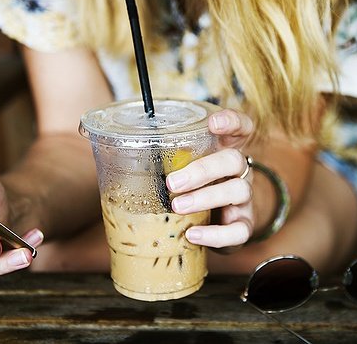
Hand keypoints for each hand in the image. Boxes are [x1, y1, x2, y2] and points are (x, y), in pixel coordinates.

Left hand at [166, 109, 254, 249]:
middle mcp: (239, 171)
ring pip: (238, 191)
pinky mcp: (244, 224)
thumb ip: (165, 157)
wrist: (220, 220)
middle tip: (172, 182)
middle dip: (203, 170)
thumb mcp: (184, 166)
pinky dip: (215, 234)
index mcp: (225, 149)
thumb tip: (111, 153)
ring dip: (205, 198)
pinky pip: (239, 230)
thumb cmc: (195, 186)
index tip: (213, 123)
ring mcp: (245, 198)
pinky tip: (192, 234)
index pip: (241, 127)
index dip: (231, 121)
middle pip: (233, 160)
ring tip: (177, 206)